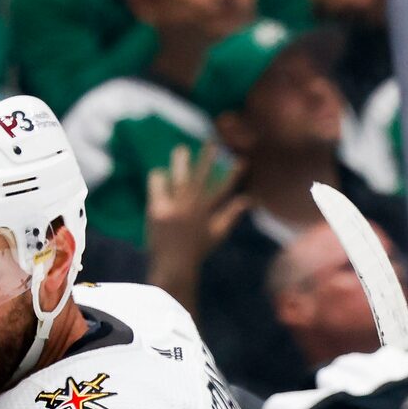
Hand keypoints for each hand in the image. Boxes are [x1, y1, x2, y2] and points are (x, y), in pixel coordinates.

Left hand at [145, 145, 246, 306]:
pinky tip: (159, 175)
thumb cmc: (195, 251)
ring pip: (179, 177)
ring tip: (181, 150)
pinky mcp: (158, 209)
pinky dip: (159, 178)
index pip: (223, 190)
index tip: (243, 162)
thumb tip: (249, 200)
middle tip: (212, 142)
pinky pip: (158, 185)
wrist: (173, 267)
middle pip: (202, 177)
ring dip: (181, 161)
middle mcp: (192, 208)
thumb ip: (232, 215)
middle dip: (208, 158)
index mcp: (207, 213)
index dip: (234, 176)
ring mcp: (175, 208)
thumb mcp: (217, 234)